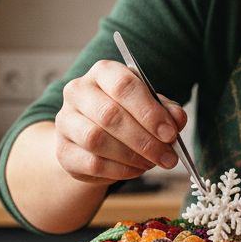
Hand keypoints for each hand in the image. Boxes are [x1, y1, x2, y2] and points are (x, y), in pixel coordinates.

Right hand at [53, 60, 186, 184]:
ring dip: (132, 156)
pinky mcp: (63, 150)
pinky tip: (136, 170)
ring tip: (152, 163)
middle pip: (110, 114)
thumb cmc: (125, 116)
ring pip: (97, 139)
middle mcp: (78, 91)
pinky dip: (120, 170)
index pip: (124, 85)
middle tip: (168, 157)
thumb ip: (165, 110)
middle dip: (145, 140)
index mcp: (103, 72)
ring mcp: (66, 120)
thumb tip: (177, 119)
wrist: (92, 140)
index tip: (170, 133)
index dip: (150, 112)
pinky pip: (92, 162)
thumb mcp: (149, 107)